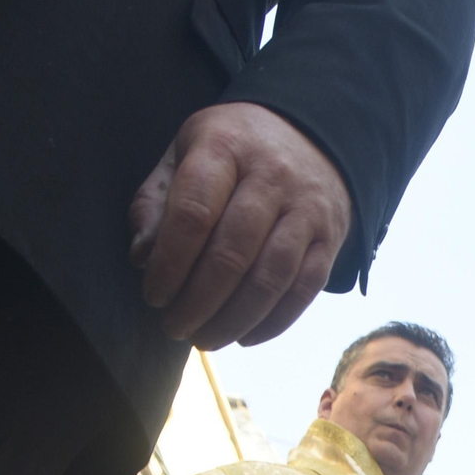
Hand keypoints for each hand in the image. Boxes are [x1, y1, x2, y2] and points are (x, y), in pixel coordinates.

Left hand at [128, 101, 352, 349]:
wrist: (313, 135)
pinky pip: (305, 289)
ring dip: (234, 319)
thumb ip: (157, 202)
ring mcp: (308, 208)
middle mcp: (273, 176)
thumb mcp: (185, 154)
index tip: (153, 297)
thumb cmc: (233, 153)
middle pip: (233, 252)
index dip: (170, 263)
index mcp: (226, 147)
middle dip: (198, 301)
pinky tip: (244, 337)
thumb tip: (142, 258)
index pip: (195, 213)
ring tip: (205, 339)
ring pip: (271, 277)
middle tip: (174, 328)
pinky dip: (274, 322)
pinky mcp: (331, 238)